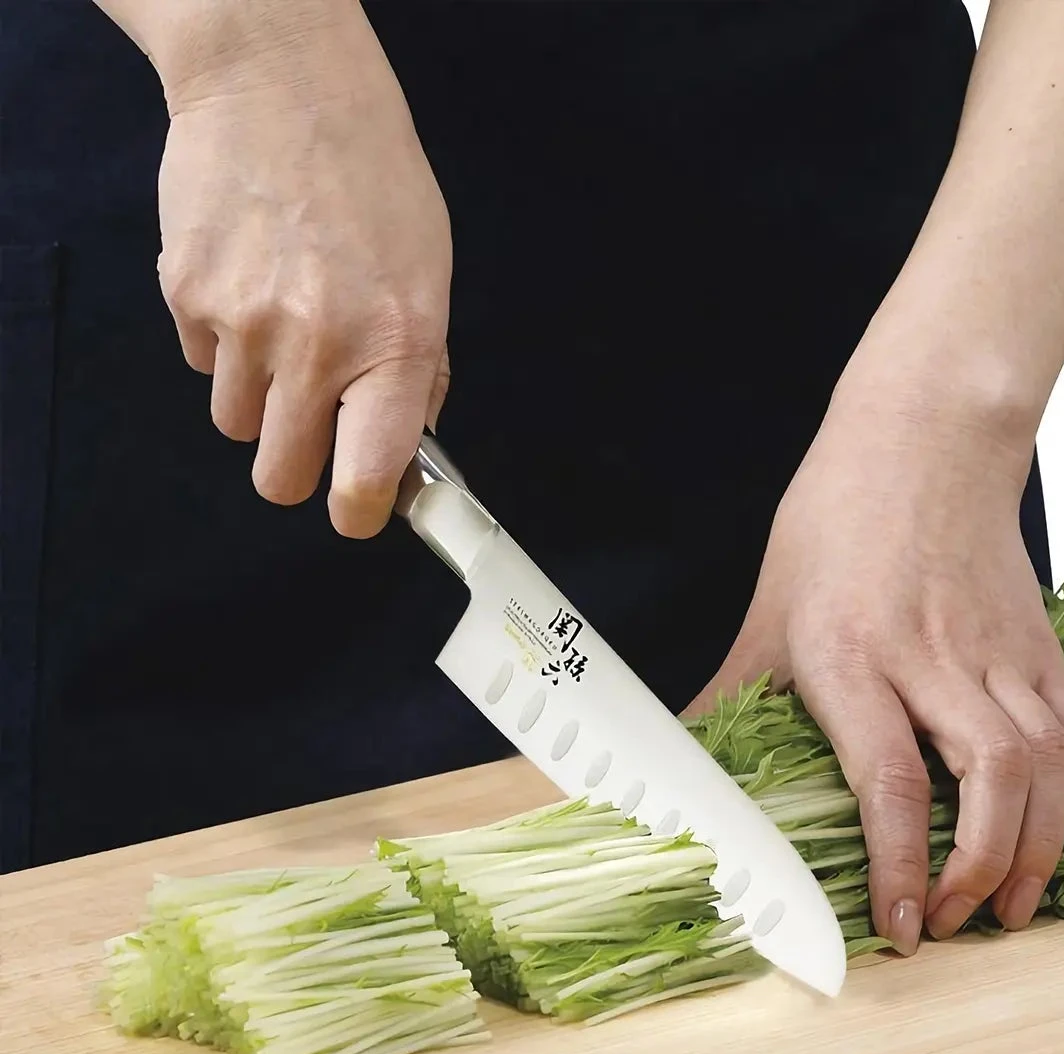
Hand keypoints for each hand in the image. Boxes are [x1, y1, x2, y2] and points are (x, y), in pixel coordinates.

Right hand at [153, 5, 450, 535]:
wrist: (280, 83)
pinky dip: (225, 343)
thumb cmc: (370, 179)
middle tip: (314, 421)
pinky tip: (250, 284)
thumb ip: (418, 372)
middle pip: (280, 475)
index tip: (358, 511)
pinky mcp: (187, 295)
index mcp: (394, 349)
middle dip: (297, 463)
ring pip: (237, 424)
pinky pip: (204, 364)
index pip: (364, 481)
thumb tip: (403, 449)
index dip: (358, 513)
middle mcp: (316, 347)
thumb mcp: (428, 279)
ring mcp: (243, 323)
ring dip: (260, 398)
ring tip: (284, 327)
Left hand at [687, 375, 1063, 955]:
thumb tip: (670, 776)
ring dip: (1038, 849)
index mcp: (856, 656)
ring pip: (1047, 764)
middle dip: (980, 868)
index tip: (902, 925)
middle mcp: (937, 660)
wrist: (925, 439)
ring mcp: (1002, 656)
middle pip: (988, 778)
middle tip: (956, 924)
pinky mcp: (1044, 651)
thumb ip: (728, 703)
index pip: (889, 777)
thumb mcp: (767, 615)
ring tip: (1013, 911)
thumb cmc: (835, 523)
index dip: (899, 863)